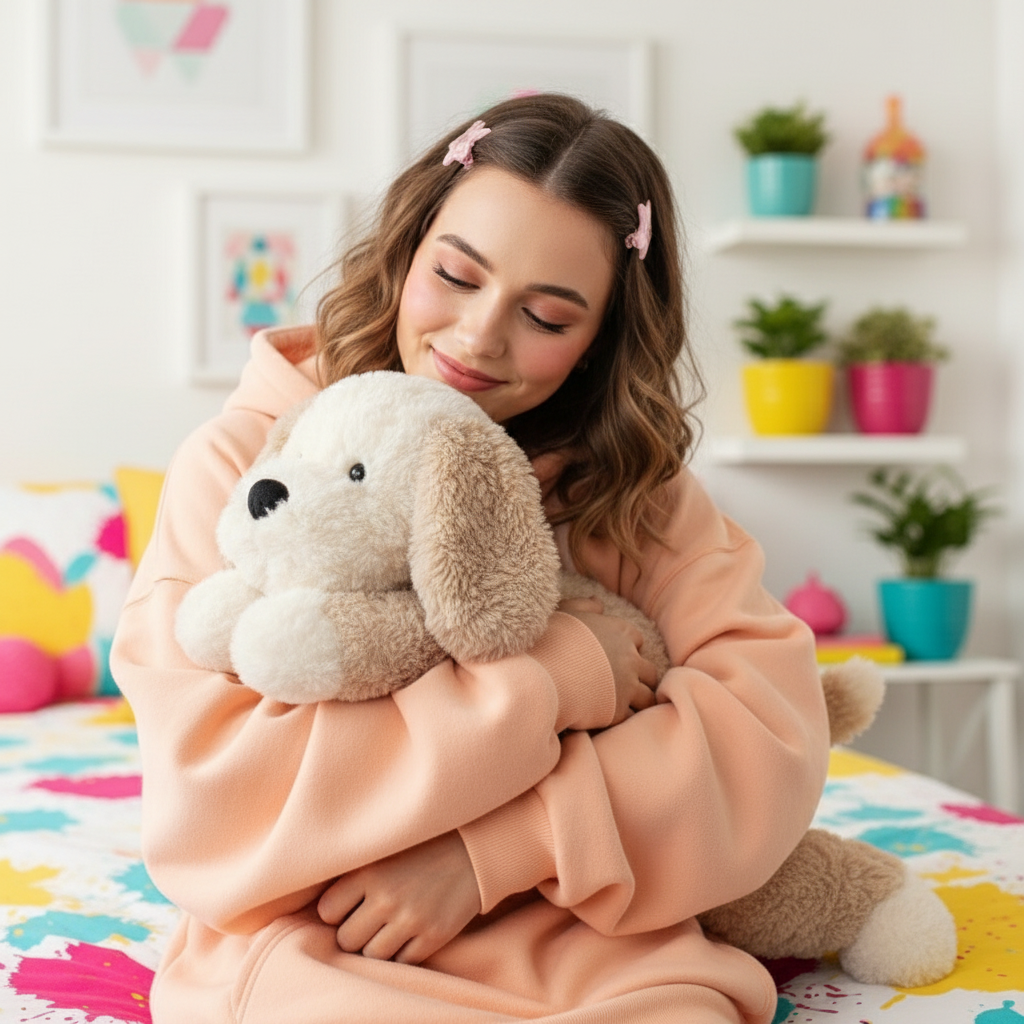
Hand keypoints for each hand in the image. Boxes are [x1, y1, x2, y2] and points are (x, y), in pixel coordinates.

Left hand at [317, 831, 481, 964]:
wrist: (473, 851)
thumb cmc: (421, 849)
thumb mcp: (384, 848)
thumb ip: (353, 871)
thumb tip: (318, 902)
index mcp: (369, 872)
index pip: (327, 911)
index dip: (336, 911)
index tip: (349, 904)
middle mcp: (387, 897)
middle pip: (346, 939)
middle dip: (354, 933)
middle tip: (369, 919)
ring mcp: (411, 919)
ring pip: (371, 956)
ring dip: (376, 946)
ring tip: (388, 928)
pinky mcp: (433, 936)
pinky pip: (402, 964)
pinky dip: (402, 954)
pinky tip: (408, 934)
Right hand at [558, 598, 657, 723]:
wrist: (540, 674)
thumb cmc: (548, 640)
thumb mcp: (565, 612)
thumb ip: (584, 606)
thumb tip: (597, 603)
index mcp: (620, 632)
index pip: (637, 640)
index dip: (627, 648)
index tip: (613, 657)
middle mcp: (630, 658)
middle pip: (649, 671)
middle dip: (638, 677)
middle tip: (621, 684)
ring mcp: (627, 686)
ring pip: (647, 696)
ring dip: (636, 700)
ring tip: (620, 704)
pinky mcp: (618, 710)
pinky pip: (631, 716)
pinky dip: (622, 716)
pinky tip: (608, 717)